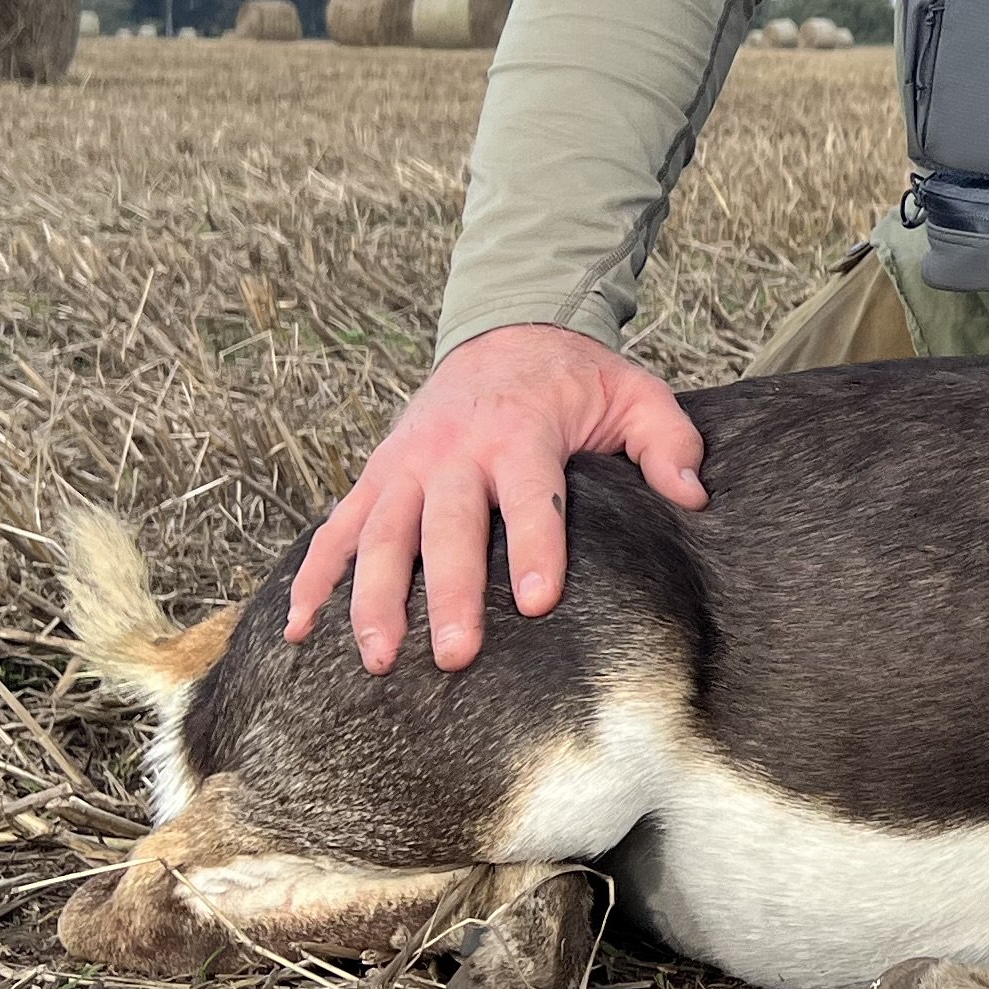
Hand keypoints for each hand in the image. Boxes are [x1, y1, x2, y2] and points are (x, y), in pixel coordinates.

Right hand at [285, 324, 705, 674]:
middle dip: (446, 592)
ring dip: (372, 598)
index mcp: (522, 431)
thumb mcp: (635, 392)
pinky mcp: (376, 476)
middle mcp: (455, 450)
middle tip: (454, 656)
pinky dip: (311, 578)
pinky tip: (297, 631)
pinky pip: (334, 530)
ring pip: (379, 535)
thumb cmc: (577, 379)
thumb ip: (668, 441)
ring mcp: (407, 464)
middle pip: (447, 527)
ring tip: (376, 659)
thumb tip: (692, 495)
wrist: (507, 329)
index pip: (531, 496)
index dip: (535, 547)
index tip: (538, 602)